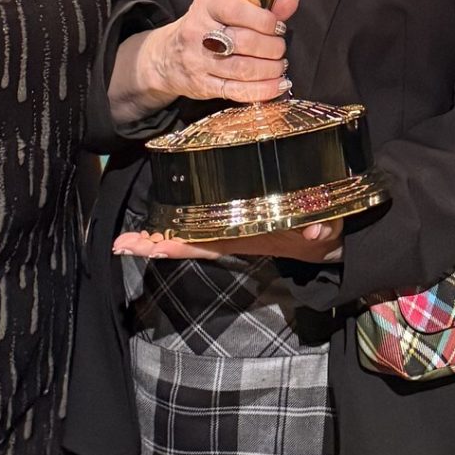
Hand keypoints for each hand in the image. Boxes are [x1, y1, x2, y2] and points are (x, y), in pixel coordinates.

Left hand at [115, 220, 342, 267]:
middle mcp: (235, 236)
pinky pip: (205, 218)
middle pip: (189, 242)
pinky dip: (182, 216)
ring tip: (130, 238)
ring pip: (192, 232)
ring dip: (163, 234)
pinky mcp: (239, 216)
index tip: (144, 247)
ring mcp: (234, 227)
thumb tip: (317, 231)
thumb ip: (325, 229)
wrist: (331, 237)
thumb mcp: (328, 232)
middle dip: (157, 244)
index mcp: (251, 238)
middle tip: (122, 244)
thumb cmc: (326, 233)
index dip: (176, 246)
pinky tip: (166, 207)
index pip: (206, 244)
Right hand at [142, 0, 297, 107]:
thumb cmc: (204, 28)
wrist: (166, 57)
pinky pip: (237, 91)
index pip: (239, 10)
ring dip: (270, 69)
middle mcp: (198, 32)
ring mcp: (199, 61)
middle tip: (280, 49)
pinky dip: (263, 90)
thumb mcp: (225, 10)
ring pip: (243, 68)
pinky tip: (278, 85)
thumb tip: (291, 2)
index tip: (278, 27)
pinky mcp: (203, 85)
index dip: (265, 20)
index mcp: (206, 5)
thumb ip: (260, 6)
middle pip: (244, 41)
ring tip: (280, 66)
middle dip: (272, 47)